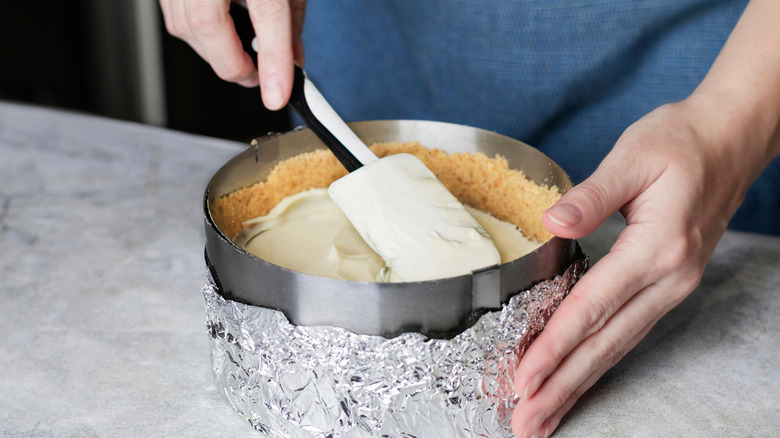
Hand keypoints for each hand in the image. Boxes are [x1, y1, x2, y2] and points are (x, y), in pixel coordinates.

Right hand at [159, 0, 306, 109]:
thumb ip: (291, 23)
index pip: (268, 13)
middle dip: (235, 63)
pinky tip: (217, 34)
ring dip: (215, 51)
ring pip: (185, 28)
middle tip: (258, 75)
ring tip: (240, 53)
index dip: (274, 59)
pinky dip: (197, 35)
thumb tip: (292, 62)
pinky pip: (174, 19)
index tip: (277, 95)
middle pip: (209, 27)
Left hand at [510, 95, 765, 436]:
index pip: (592, 308)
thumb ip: (591, 195)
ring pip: (618, 347)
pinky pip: (628, 333)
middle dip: (562, 387)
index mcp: (656, 248)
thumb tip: (551, 223)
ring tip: (545, 416)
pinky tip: (578, 377)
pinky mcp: (668, 285)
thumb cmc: (680, 141)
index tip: (523, 379)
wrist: (730, 139)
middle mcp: (668, 278)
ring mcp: (673, 286)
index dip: (554, 346)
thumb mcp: (633, 156)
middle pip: (605, 344)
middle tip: (527, 423)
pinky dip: (598, 361)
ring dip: (579, 384)